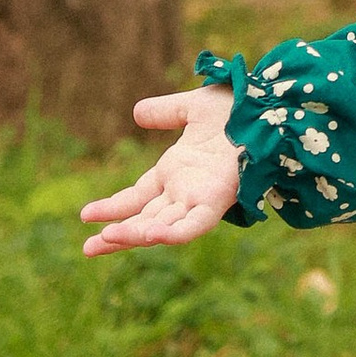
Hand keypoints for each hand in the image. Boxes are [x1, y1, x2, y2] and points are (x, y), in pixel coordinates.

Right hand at [80, 89, 242, 254]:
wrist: (270, 107)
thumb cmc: (239, 108)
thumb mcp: (193, 108)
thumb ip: (166, 112)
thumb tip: (137, 113)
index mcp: (176, 171)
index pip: (137, 197)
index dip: (113, 207)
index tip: (85, 216)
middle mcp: (185, 190)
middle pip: (144, 218)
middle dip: (117, 235)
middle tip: (87, 249)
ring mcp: (200, 197)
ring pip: (162, 225)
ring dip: (136, 234)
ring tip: (106, 240)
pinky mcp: (218, 200)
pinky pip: (193, 224)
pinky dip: (174, 232)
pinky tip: (151, 236)